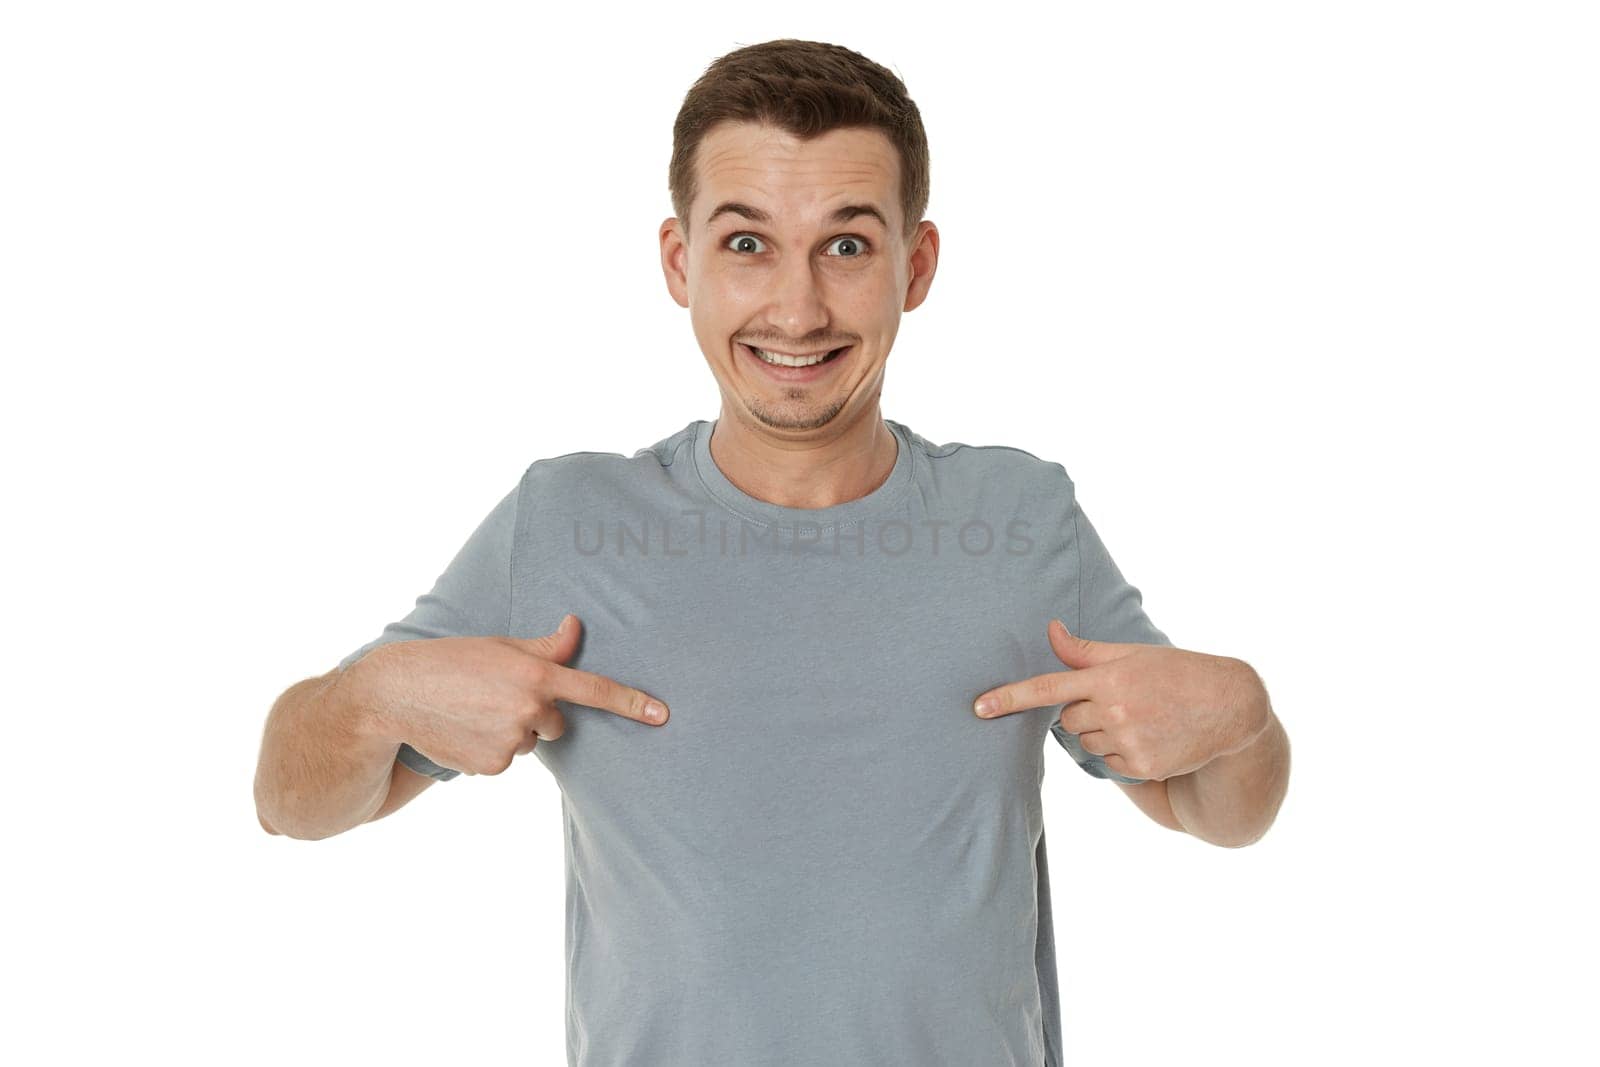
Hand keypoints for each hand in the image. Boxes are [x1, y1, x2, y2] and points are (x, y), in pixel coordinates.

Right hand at [343, 614, 668, 775]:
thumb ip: (546, 646)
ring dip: (511, 730)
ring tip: (473, 711)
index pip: (593, 689)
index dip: (631, 702)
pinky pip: (507, 761)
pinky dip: (491, 748)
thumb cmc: (451, 661)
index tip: (662, 715)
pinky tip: (464, 731)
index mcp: (535, 675)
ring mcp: (510, 742)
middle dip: (538, 713)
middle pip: (558, 722)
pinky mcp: (492, 767)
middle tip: (497, 697)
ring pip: (529, 741)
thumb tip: (576, 628)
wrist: (396, 694)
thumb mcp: (501, 645)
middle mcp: (528, 710)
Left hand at [971, 618, 1267, 780]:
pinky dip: (1120, 754)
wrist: (1229, 706)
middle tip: (1122, 701)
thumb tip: (1050, 629)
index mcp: (1108, 678)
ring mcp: (1127, 740)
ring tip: (1140, 718)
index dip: (1010, 697)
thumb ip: (1085, 650)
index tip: (979, 707)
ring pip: (1086, 743)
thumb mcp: (1131, 653)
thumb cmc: (1175, 673)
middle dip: (1084, 711)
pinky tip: (1150, 737)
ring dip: (1102, 733)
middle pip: (1067, 719)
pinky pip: (1108, 764)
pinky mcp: (1140, 766)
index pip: (1047, 688)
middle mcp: (1114, 710)